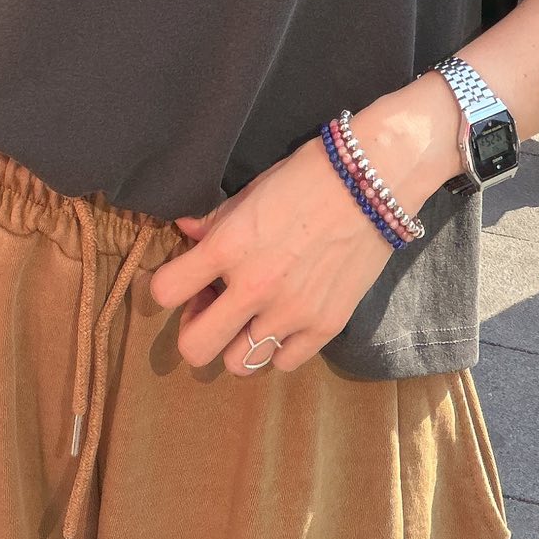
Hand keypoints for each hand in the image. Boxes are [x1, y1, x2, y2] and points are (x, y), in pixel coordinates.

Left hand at [149, 129, 401, 377]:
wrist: (374, 181)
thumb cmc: (308, 175)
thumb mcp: (253, 190)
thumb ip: (216, 220)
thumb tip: (185, 232)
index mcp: (228, 246)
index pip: (165, 291)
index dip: (167, 285)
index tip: (183, 280)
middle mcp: (254, 287)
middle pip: (195, 348)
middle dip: (197, 329)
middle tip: (214, 306)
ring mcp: (291, 313)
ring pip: (238, 364)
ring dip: (238, 342)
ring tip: (253, 315)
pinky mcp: (325, 327)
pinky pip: (284, 363)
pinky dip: (279, 347)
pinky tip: (287, 318)